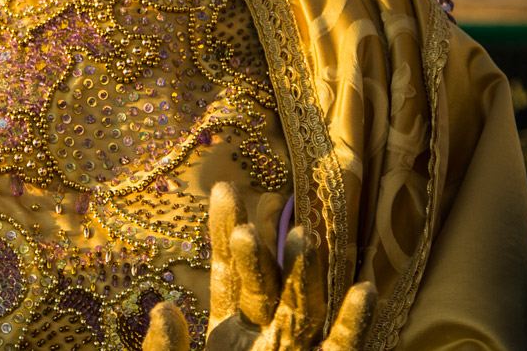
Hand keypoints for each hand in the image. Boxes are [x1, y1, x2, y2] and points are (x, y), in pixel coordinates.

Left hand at [144, 182, 375, 350]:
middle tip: (258, 210)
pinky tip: (363, 290)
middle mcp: (264, 343)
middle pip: (265, 286)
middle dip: (261, 249)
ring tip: (305, 234)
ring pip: (302, 311)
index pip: (227, 276)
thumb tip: (163, 307)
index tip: (225, 191)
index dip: (225, 235)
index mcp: (228, 337)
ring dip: (306, 275)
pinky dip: (351, 324)